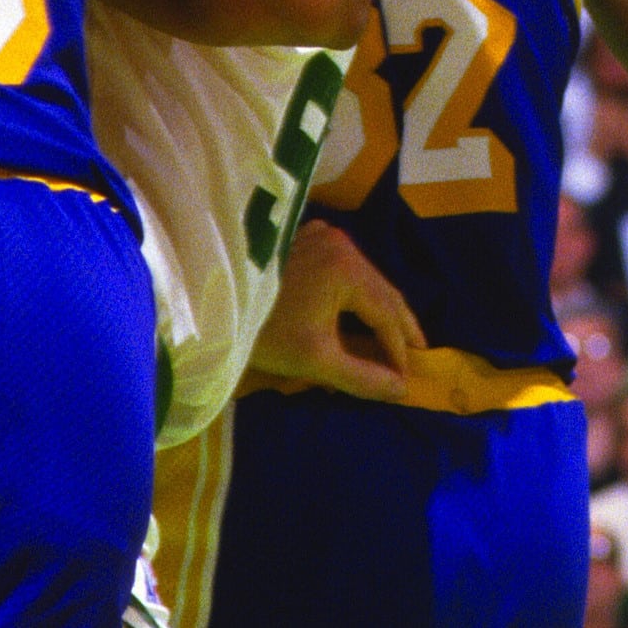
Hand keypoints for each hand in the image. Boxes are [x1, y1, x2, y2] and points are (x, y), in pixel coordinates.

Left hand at [247, 220, 424, 403]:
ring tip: (393, 336)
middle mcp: (343, 243)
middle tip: (417, 352)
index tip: (408, 376)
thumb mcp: (315, 361)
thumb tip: (401, 391)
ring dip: (378, 308)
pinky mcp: (308, 237)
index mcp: (348, 268)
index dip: (399, 347)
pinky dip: (357, 292)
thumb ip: (362, 377)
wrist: (210, 306)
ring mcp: (325, 236)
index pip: (386, 312)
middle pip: (381, 289)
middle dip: (398, 325)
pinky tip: (361, 310)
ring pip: (365, 278)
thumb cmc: (264, 333)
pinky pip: (347, 268)